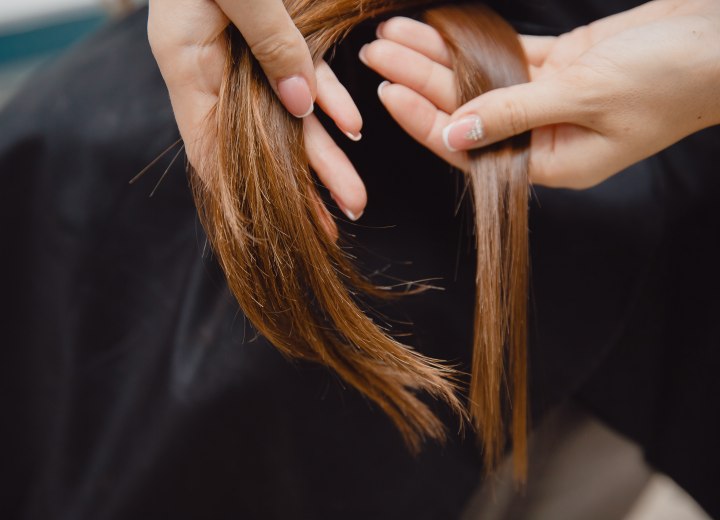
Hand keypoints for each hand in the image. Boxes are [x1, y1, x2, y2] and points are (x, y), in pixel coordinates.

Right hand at [148, 0, 365, 221]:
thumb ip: (270, 40)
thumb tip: (301, 101)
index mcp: (187, 60)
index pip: (209, 146)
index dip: (241, 192)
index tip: (279, 227)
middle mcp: (212, 65)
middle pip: (260, 139)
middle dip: (303, 181)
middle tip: (339, 217)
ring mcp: (242, 52)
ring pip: (287, 113)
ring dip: (324, 152)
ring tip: (354, 193)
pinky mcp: (270, 30)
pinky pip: (301, 70)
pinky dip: (327, 95)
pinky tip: (351, 122)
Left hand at [360, 0, 719, 188]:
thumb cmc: (673, 78)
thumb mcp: (588, 96)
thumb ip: (516, 112)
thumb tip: (456, 132)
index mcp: (551, 161)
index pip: (470, 147)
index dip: (424, 121)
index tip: (387, 94)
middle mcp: (544, 135)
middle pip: (466, 109)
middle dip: (419, 81)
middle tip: (375, 55)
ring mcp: (550, 100)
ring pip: (480, 79)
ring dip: (438, 57)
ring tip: (392, 36)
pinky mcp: (561, 67)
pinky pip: (506, 56)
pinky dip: (474, 43)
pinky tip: (440, 30)